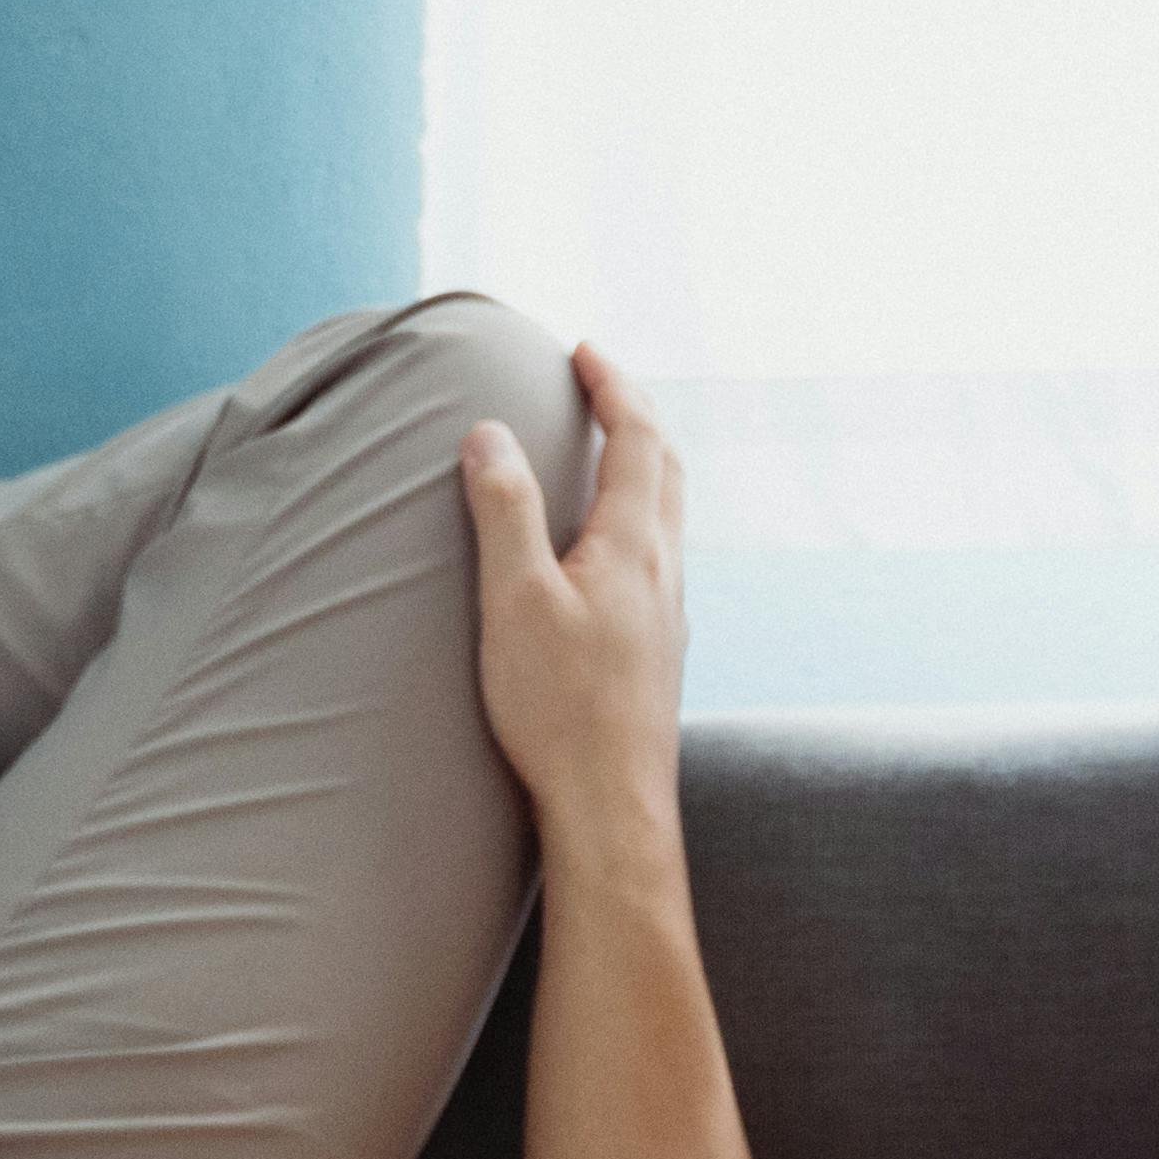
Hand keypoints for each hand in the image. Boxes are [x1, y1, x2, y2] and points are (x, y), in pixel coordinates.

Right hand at [461, 345, 686, 855]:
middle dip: (634, 415)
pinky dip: (636, 516)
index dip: (613, 385)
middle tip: (598, 385)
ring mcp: (668, 612)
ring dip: (641, 466)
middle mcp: (665, 570)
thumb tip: (490, 432)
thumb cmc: (560, 709)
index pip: (637, 437)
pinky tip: (608, 548)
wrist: (613, 807)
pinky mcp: (657, 648)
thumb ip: (504, 510)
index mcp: (636, 545)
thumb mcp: (515, 599)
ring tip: (605, 449)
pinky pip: (657, 555)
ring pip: (668, 514)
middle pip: (667, 468)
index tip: (583, 351)